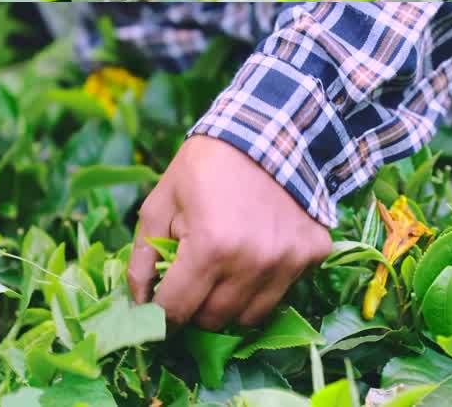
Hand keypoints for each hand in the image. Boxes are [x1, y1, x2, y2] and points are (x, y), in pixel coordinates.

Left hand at [127, 138, 331, 328]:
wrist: (271, 131)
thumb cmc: (207, 166)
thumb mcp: (160, 203)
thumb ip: (142, 258)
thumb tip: (138, 304)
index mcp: (211, 248)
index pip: (175, 311)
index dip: (160, 315)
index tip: (158, 306)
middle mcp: (253, 262)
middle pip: (213, 320)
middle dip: (195, 308)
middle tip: (193, 283)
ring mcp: (288, 260)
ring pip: (251, 316)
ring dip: (232, 303)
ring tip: (226, 273)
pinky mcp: (314, 253)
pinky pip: (285, 290)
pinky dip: (268, 282)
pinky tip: (260, 252)